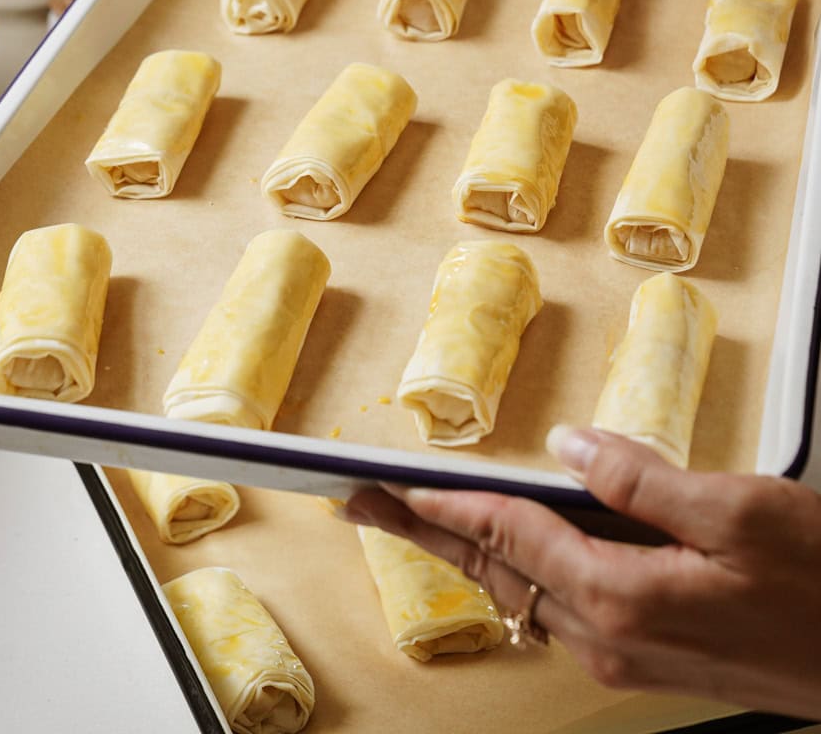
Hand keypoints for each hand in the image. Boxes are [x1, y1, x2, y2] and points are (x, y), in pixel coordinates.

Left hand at [344, 427, 820, 719]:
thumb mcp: (740, 513)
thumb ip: (640, 479)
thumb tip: (570, 446)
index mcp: (623, 598)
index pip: (507, 535)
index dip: (440, 504)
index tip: (382, 487)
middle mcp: (610, 639)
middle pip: (497, 570)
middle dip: (424, 533)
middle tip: (363, 504)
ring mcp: (627, 656)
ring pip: (524, 592)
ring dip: (469, 550)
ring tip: (420, 516)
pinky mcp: (647, 657)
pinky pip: (562, 608)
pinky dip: (521, 570)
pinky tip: (514, 547)